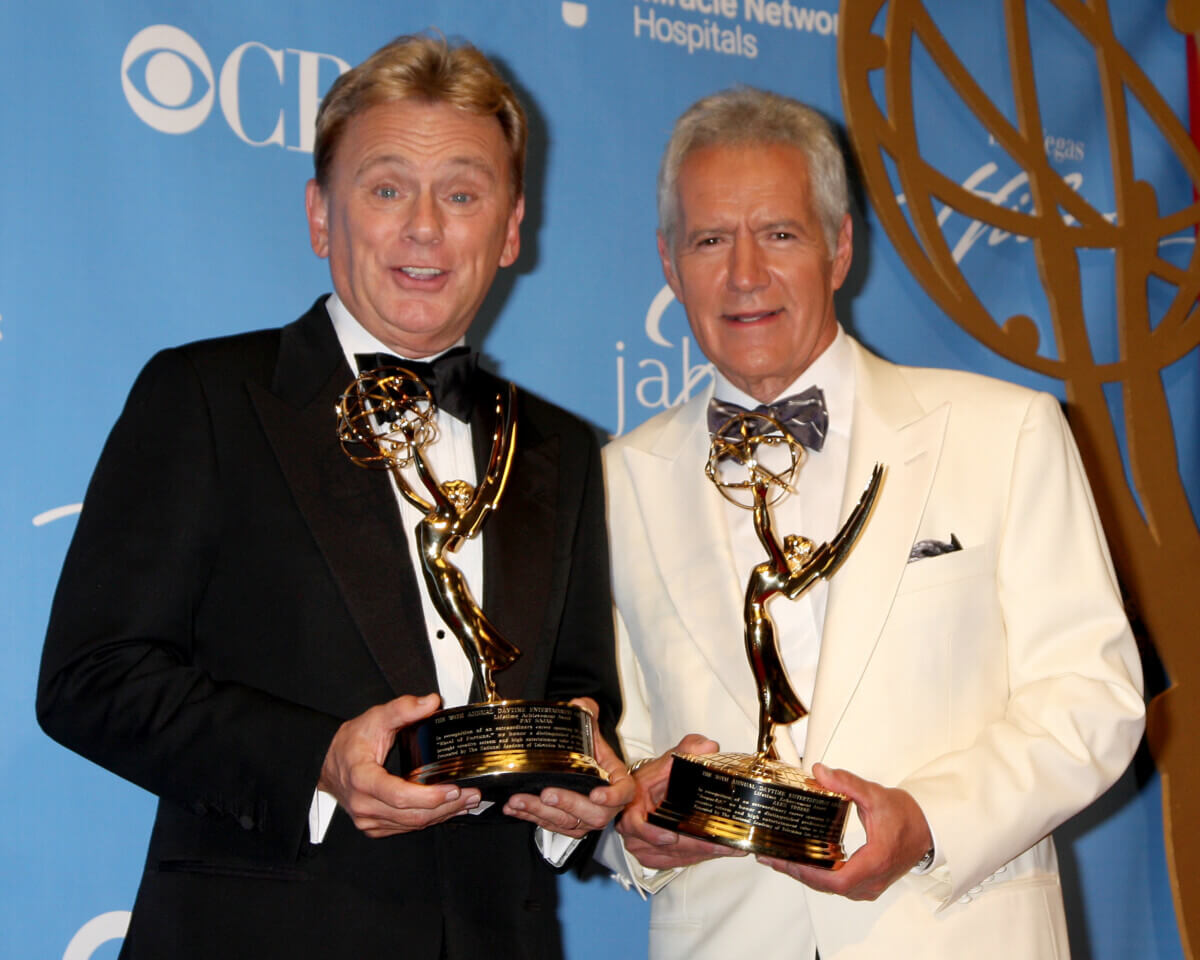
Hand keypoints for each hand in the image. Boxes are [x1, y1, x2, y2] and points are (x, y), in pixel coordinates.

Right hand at [318, 693, 480, 837]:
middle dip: (446, 807)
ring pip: (411, 824)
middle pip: (412, 814)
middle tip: (471, 795)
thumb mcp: (375, 718)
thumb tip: (431, 702)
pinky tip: (446, 810)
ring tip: (466, 802)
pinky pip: (405, 827)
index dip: (429, 796)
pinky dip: (428, 819)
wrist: (328, 763)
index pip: (399, 795)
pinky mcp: (375, 826)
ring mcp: (368, 819)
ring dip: (442, 815)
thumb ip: (403, 708)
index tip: (453, 788)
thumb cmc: (350, 742)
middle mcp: (364, 804)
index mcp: (362, 779)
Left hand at [503, 698, 635, 837]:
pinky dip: (529, 817)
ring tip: (520, 800)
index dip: (612, 796)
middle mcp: (603, 804)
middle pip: (593, 814)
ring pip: (567, 822)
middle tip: (547, 794)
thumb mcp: (590, 732)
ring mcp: (584, 817)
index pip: (623, 792)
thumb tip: (580, 704)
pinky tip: (515, 809)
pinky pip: (549, 826)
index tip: (596, 794)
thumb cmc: (590, 753)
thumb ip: (586, 715)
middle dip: (567, 804)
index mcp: (616, 781)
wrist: (580, 765)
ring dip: (541, 812)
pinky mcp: (566, 825)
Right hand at [616, 733, 745, 869]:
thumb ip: (687, 749)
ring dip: (703, 853)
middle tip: (724, 843)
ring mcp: (643, 847)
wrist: (644, 793)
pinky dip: (698, 857)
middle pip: (665, 846)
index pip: (636, 824)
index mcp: (631, 807)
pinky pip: (677, 862)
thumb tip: (708, 747)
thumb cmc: (653, 780)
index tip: (670, 836)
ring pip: (675, 856)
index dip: (652, 833)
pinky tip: (718, 851)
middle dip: (697, 846)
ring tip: (730, 847)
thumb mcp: (667, 760)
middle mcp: (633, 832)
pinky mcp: (654, 858)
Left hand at [757, 763, 931, 900]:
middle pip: (828, 886)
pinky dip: (819, 877)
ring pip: (832, 888)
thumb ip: (846, 783)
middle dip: (798, 872)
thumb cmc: (906, 815)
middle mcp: (873, 879)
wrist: (927, 828)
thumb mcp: (874, 794)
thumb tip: (820, 772)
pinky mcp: (868, 883)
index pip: (837, 879)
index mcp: (875, 861)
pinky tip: (802, 864)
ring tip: (780, 860)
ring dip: (806, 876)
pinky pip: (839, 886)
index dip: (809, 873)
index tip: (786, 860)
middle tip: (771, 857)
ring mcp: (871, 885)